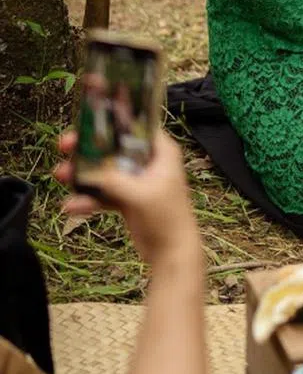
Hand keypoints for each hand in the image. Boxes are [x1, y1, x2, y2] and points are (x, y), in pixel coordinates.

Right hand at [54, 128, 199, 268]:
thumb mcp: (140, 194)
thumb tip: (87, 169)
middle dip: (89, 149)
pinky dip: (88, 199)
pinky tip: (71, 206)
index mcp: (162, 153)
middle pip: (115, 148)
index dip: (114, 122)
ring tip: (60, 176)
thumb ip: (114, 179)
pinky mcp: (127, 199)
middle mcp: (150, 163)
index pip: (138, 128)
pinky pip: (103, 193)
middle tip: (65, 146)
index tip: (88, 122)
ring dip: (83, 174)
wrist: (172, 251)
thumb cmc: (166, 218)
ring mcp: (137, 181)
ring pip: (105, 171)